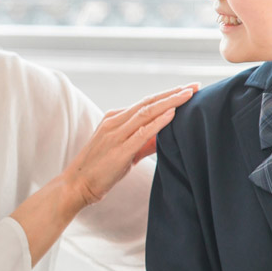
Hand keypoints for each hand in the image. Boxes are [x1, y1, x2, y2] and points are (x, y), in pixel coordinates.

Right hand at [63, 85, 196, 205]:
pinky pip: (141, 132)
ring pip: (147, 112)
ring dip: (170, 102)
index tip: (187, 89)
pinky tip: (173, 114)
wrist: (76, 185)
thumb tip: (164, 136)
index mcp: (114, 119)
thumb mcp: (124, 151)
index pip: (145, 102)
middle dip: (173, 93)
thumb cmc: (100, 170)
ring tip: (189, 94)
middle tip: (195, 85)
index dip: (167, 95)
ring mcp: (115, 134)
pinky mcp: (119, 150)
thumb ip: (143, 142)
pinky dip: (158, 122)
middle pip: (149, 102)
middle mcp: (114, 121)